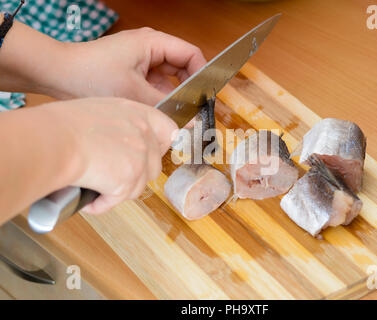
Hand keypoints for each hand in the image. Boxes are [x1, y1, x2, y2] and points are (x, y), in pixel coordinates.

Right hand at [39, 97, 177, 213]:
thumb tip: (118, 141)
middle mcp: (144, 136)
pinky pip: (118, 200)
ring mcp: (139, 160)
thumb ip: (120, 125)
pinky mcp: (128, 181)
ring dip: (119, 189)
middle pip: (154, 165)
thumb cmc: (63, 123)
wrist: (54, 140)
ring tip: (96, 184)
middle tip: (113, 173)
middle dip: (135, 174)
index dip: (161, 145)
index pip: (169, 131)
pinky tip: (89, 200)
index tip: (149, 154)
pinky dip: (102, 203)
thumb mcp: (101, 111)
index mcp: (139, 114)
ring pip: (138, 186)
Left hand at [52, 27, 206, 105]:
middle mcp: (150, 47)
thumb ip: (166, 108)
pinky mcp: (132, 71)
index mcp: (153, 43)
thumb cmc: (91, 75)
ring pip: (169, 78)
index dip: (202, 75)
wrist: (57, 74)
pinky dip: (159, 97)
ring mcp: (141, 59)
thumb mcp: (133, 94)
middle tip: (193, 111)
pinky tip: (159, 112)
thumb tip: (190, 122)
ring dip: (173, 95)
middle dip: (188, 89)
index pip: (191, 54)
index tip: (205, 98)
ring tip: (176, 114)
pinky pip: (155, 84)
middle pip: (182, 67)